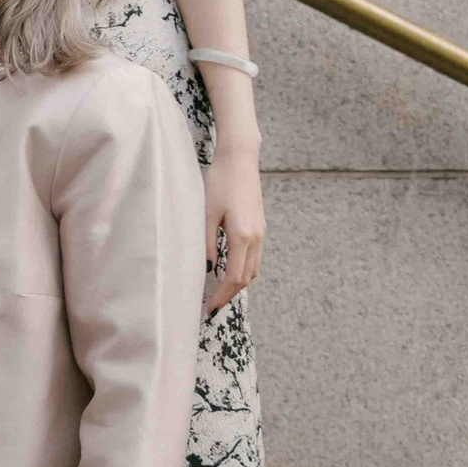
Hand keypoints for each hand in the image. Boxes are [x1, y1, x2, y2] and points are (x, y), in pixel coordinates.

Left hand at [203, 148, 263, 309]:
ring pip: (253, 269)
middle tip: (212, 304)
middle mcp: (256, 238)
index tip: (209, 307)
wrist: (240, 159)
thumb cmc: (219, 182)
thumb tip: (208, 268)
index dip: (222, 295)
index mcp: (242, 236)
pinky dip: (245, 269)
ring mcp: (261, 232)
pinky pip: (255, 257)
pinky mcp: (261, 226)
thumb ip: (207, 243)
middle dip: (229, 294)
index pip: (234, 277)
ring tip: (219, 291)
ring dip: (238, 283)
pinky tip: (231, 270)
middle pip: (246, 278)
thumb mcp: (206, 213)